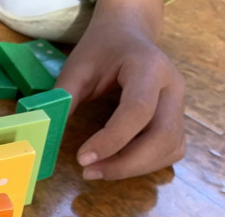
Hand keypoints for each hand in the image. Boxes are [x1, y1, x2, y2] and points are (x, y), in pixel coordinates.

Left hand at [55, 0, 184, 179]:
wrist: (126, 36)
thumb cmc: (101, 51)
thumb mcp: (77, 68)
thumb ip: (63, 99)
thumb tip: (46, 136)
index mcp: (149, 67)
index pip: (137, 110)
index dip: (111, 140)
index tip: (82, 159)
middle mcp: (171, 87)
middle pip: (162, 136)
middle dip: (125, 163)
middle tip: (89, 172)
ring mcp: (178, 105)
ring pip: (168, 148)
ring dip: (134, 168)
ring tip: (98, 170)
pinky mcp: (176, 121)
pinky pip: (169, 151)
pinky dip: (145, 165)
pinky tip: (118, 164)